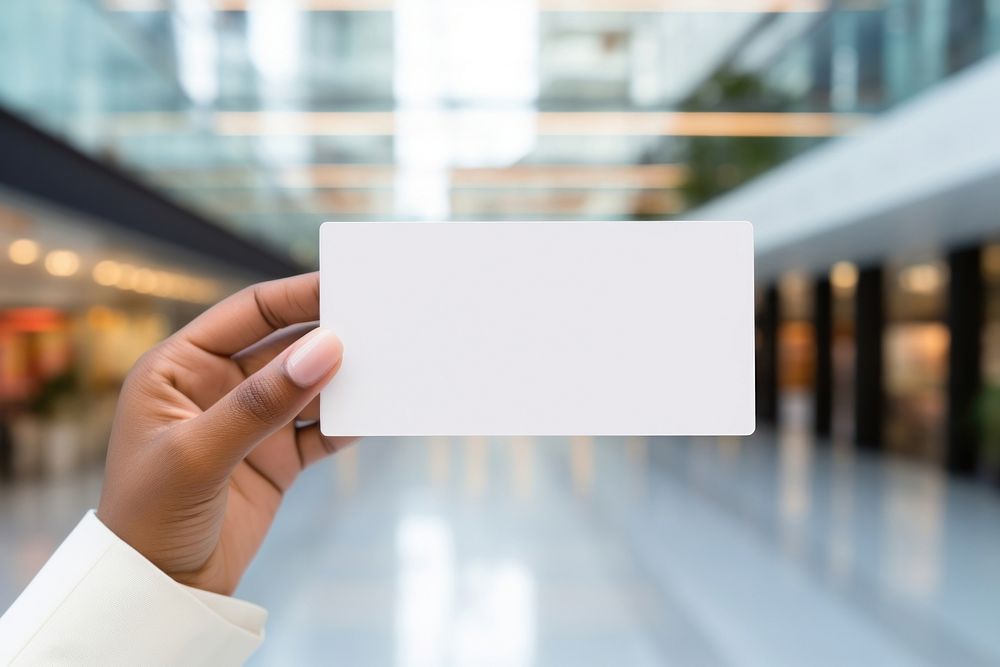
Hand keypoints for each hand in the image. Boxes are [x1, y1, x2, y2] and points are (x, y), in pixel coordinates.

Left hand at [97, 273, 351, 594]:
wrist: (160, 594)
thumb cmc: (150, 517)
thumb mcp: (198, 454)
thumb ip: (261, 402)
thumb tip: (326, 349)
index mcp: (180, 367)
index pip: (248, 313)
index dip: (297, 296)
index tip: (345, 284)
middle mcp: (218, 387)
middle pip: (286, 346)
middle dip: (330, 335)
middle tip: (381, 321)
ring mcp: (250, 423)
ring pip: (308, 387)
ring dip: (344, 379)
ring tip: (388, 364)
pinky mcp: (276, 459)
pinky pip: (320, 430)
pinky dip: (347, 422)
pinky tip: (376, 413)